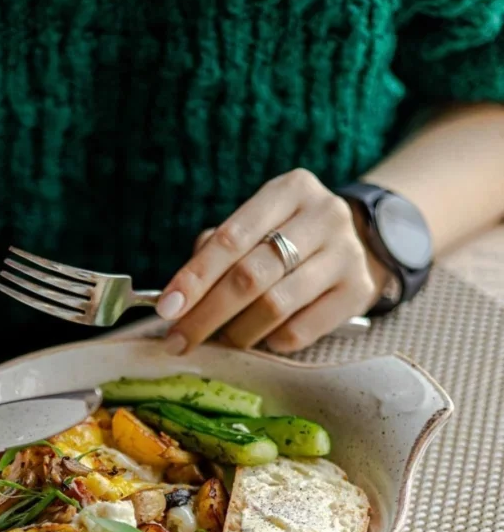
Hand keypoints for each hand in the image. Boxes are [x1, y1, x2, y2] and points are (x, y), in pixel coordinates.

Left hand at [157, 169, 388, 353]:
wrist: (364, 243)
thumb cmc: (291, 237)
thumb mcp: (258, 226)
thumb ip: (218, 250)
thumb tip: (178, 299)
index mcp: (291, 189)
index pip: (231, 238)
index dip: (195, 276)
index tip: (167, 308)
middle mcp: (324, 215)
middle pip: (250, 275)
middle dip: (207, 313)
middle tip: (179, 339)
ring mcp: (347, 254)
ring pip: (274, 306)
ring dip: (236, 333)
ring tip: (219, 342)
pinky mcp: (358, 292)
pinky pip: (300, 330)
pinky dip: (270, 342)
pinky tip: (260, 339)